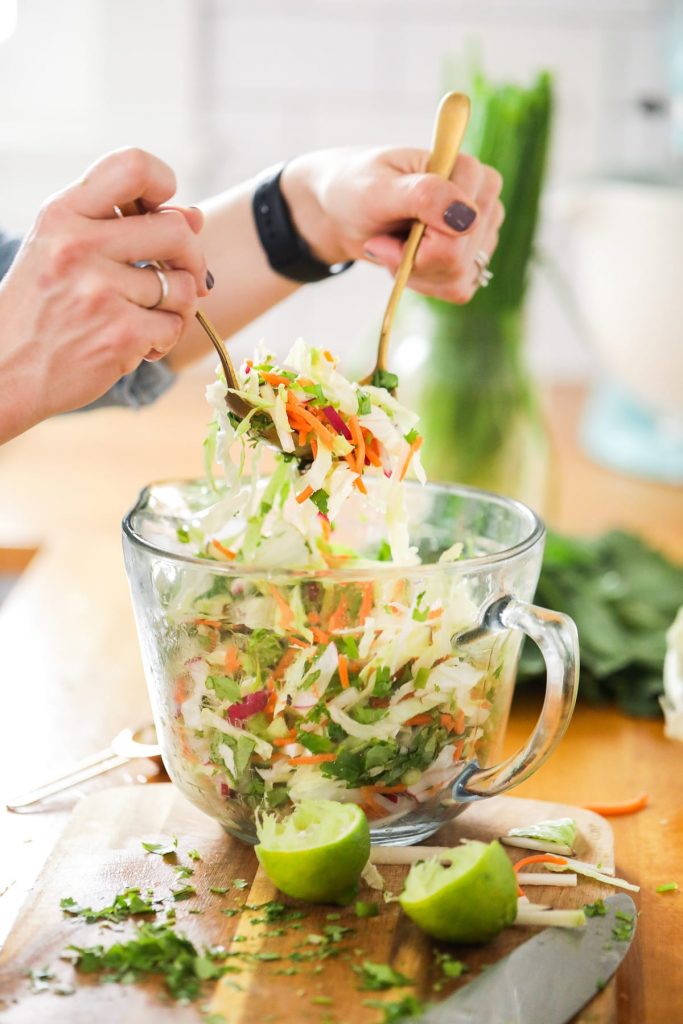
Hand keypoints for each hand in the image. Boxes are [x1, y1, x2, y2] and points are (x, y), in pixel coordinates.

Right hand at [0, 147, 208, 442]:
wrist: (4, 371)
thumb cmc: (42, 307)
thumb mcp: (62, 249)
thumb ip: (122, 225)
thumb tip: (195, 216)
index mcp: (63, 214)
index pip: (134, 166)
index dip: (164, 185)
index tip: (161, 213)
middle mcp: (78, 245)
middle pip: (177, 231)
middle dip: (191, 258)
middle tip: (183, 277)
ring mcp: (99, 291)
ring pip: (183, 286)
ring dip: (178, 307)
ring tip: (149, 317)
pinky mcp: (119, 335)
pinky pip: (174, 327)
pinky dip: (164, 339)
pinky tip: (137, 345)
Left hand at [281, 146, 503, 302]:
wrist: (346, 211)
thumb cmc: (359, 189)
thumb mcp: (378, 188)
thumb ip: (423, 195)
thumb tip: (468, 216)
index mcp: (468, 171)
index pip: (463, 225)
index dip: (419, 238)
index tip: (387, 221)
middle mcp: (484, 200)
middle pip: (459, 257)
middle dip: (413, 258)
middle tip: (384, 238)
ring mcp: (482, 232)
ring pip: (458, 277)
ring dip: (416, 272)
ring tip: (394, 245)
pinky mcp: (472, 259)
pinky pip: (458, 290)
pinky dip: (425, 283)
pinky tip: (408, 261)